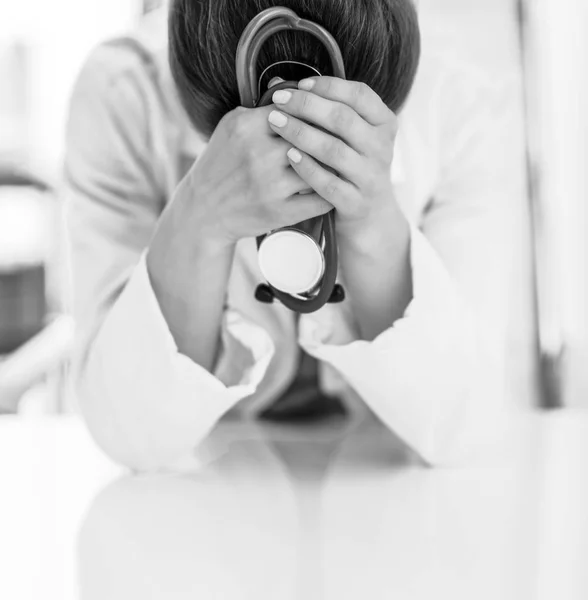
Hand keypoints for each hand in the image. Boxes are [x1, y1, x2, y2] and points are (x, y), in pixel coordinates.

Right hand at [167, 104, 332, 249]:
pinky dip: (330, 192)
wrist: (203, 211)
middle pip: (312, 135)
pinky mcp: (279, 212)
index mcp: (247, 127)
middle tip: (343, 137)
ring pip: (320, 166)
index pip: (297, 108)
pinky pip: (319, 199)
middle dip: (329, 136)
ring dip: (332, 164)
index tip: (325, 115)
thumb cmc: (220, 166)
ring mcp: (270, 185)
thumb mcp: (231, 128)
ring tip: (340, 161)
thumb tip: (288, 85)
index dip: (315, 111)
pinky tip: (332, 186)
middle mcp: (259, 154)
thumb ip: (259, 108)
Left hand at [267, 77, 401, 244]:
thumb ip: (325, 110)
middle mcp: (381, 149)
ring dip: (301, 133)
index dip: (328, 86)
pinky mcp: (356, 202)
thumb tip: (278, 85)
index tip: (299, 84)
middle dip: (307, 106)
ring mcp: (370, 177)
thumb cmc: (351, 165)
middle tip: (279, 99)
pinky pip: (329, 184)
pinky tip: (289, 156)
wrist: (370, 213)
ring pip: (334, 150)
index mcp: (384, 124)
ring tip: (276, 122)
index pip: (359, 95)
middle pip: (343, 119)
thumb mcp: (351, 136)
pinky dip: (308, 168)